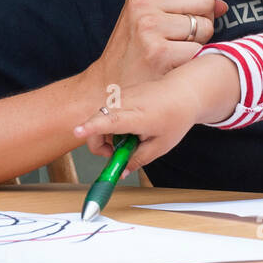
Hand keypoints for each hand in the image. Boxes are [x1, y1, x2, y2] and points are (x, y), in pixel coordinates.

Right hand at [73, 71, 201, 171]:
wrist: (184, 91)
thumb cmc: (176, 116)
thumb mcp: (160, 145)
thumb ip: (138, 159)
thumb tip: (121, 172)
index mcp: (138, 116)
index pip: (110, 121)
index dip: (91, 128)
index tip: (77, 132)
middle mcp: (126, 102)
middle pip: (96, 121)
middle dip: (97, 142)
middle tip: (114, 153)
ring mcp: (122, 95)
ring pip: (99, 117)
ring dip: (104, 133)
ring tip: (128, 137)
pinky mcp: (121, 93)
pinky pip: (106, 111)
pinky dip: (110, 123)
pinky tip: (128, 126)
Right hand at [84, 0, 227, 94]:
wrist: (106, 86)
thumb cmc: (135, 49)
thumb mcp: (149, 13)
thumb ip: (186, 2)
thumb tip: (223, 5)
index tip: (196, 8)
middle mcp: (144, 1)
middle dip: (204, 19)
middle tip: (182, 36)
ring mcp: (149, 26)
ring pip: (206, 26)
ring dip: (198, 42)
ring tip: (174, 50)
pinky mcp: (158, 53)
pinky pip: (198, 50)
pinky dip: (191, 61)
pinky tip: (171, 65)